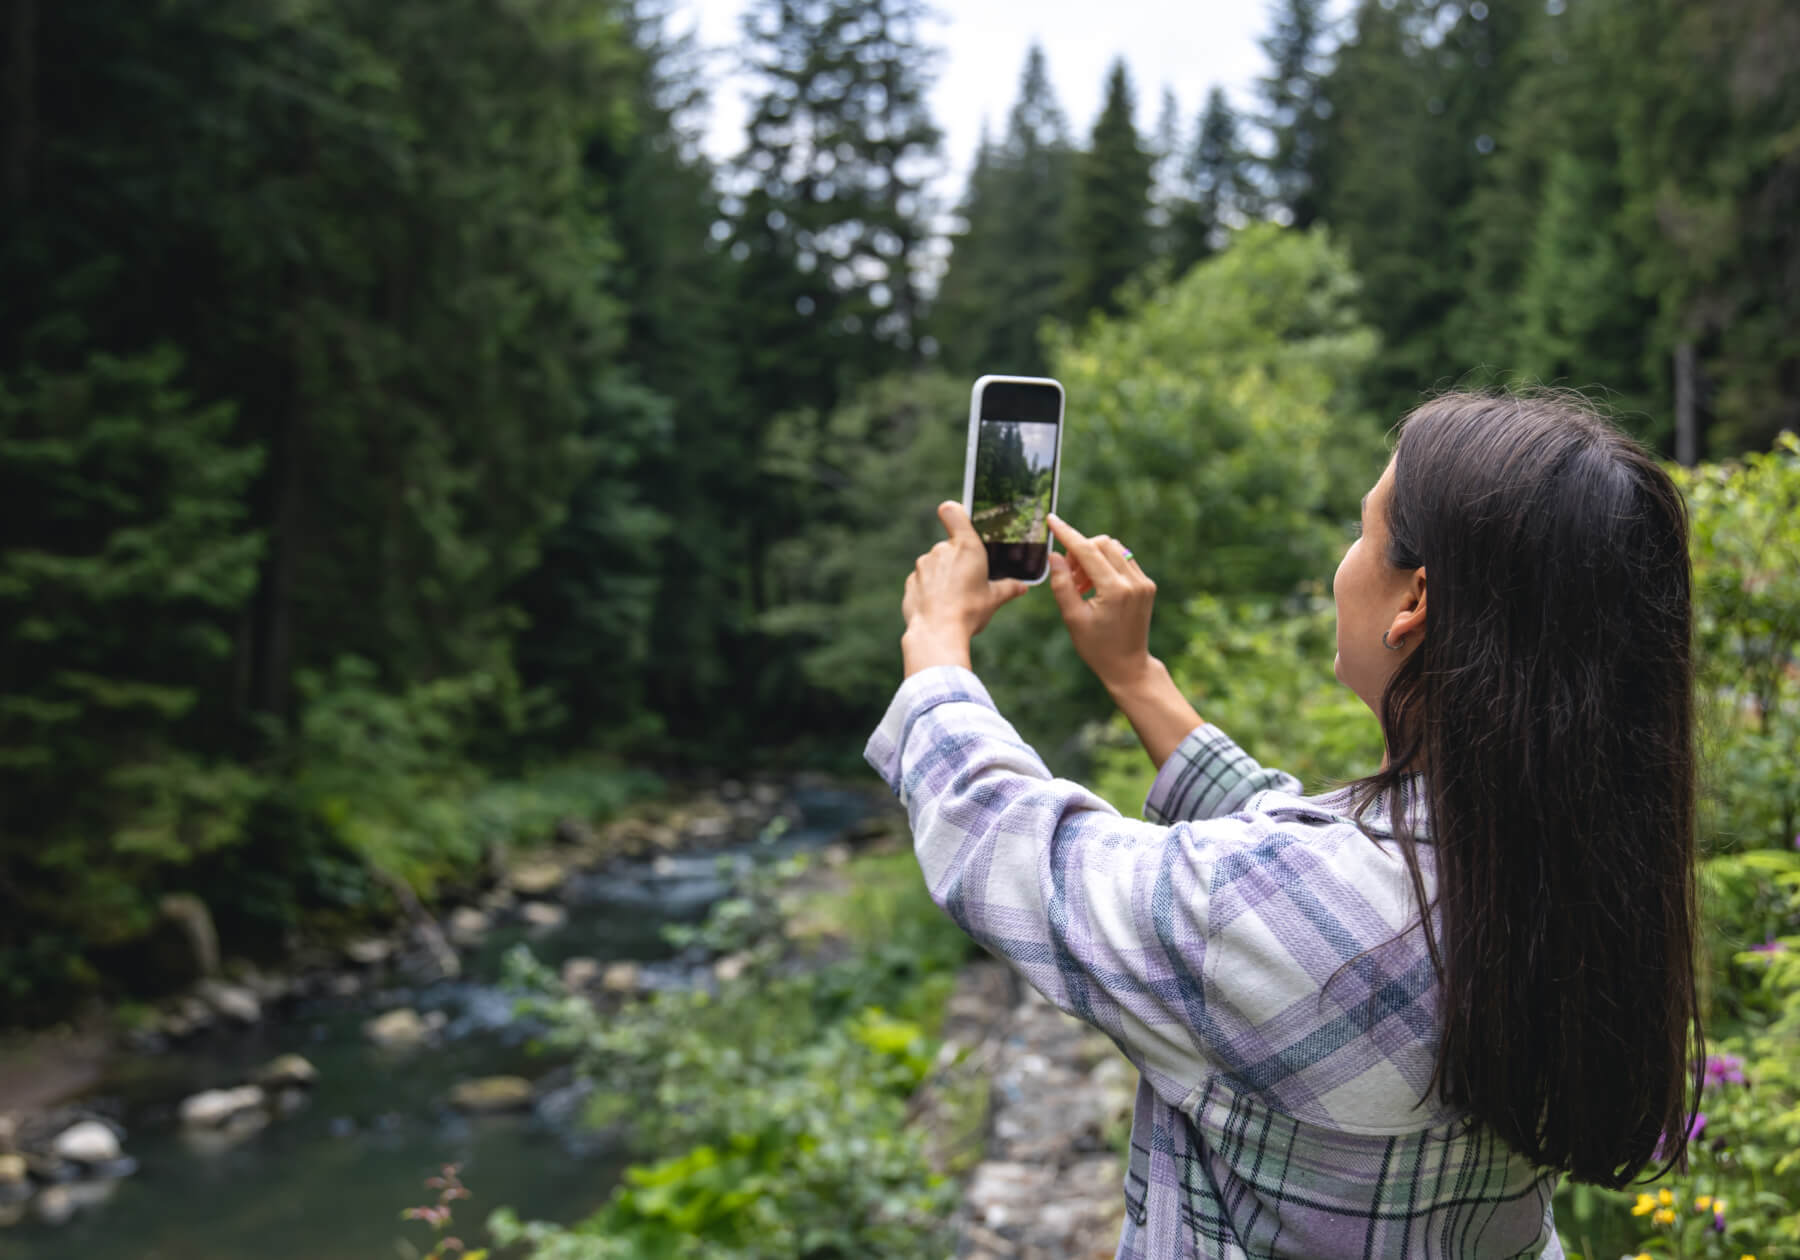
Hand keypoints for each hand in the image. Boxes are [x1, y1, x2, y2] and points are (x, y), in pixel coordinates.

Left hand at [901, 501, 1029, 673]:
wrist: (937, 632)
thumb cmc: (969, 611)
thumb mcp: (994, 599)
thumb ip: (1008, 588)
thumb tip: (1022, 587)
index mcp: (966, 546)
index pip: (953, 511)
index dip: (955, 512)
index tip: (959, 521)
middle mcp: (941, 550)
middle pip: (949, 546)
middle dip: (957, 561)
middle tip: (969, 582)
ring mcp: (923, 565)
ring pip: (935, 564)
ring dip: (943, 575)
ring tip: (954, 598)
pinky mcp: (911, 581)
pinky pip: (923, 580)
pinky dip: (929, 589)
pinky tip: (939, 606)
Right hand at [1046, 514, 1157, 692]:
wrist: (1128, 666)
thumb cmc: (1096, 647)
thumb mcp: (1072, 618)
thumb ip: (1062, 584)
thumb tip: (1054, 555)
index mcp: (1115, 590)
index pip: (1088, 550)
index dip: (1067, 534)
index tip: (1052, 520)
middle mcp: (1134, 582)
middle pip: (1102, 543)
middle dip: (1080, 550)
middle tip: (1069, 575)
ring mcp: (1144, 582)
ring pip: (1114, 548)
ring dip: (1093, 557)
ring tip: (1081, 584)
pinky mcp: (1147, 584)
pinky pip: (1123, 560)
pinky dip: (1105, 564)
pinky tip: (1095, 586)